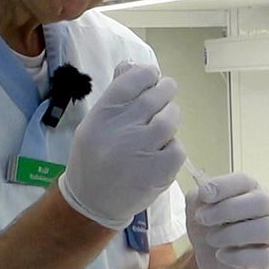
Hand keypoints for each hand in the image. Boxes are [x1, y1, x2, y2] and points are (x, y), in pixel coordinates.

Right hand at [59, 62, 185, 228]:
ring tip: (161, 128)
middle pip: (157, 96)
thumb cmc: (93, 159)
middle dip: (165, 92)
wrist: (91, 203)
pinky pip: (177, 148)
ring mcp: (141, 150)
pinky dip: (172, 148)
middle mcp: (121, 130)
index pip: (133, 79)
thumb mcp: (94, 124)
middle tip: (165, 96)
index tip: (152, 78)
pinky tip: (160, 154)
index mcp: (103, 114)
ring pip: (170, 120)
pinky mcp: (158, 171)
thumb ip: (115, 97)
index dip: (149, 74)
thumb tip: (133, 65)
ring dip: (170, 119)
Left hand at [186, 172, 268, 268]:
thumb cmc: (208, 226)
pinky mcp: (266, 260)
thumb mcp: (196, 207)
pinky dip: (237, 257)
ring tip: (212, 239)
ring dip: (232, 234)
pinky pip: (263, 257)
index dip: (224, 186)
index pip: (245, 181)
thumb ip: (199, 196)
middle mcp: (264, 211)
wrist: (206, 258)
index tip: (204, 195)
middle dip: (227, 210)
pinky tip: (221, 255)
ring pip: (265, 229)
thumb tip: (205, 191)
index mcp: (249, 191)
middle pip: (261, 202)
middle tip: (203, 219)